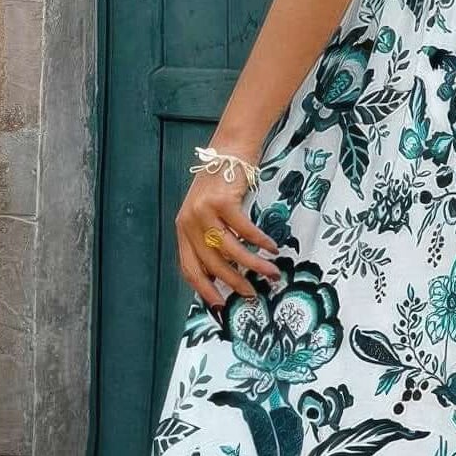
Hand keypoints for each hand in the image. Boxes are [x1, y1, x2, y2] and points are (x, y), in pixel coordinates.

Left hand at [174, 167, 279, 309]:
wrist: (229, 148)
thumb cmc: (222, 183)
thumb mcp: (209, 213)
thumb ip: (212, 238)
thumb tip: (229, 270)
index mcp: (183, 229)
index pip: (190, 268)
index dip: (204, 290)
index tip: (220, 306)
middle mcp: (189, 222)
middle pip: (211, 263)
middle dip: (234, 282)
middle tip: (252, 295)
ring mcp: (204, 211)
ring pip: (229, 250)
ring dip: (253, 266)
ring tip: (271, 274)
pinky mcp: (222, 201)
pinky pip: (244, 230)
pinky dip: (260, 242)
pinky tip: (272, 248)